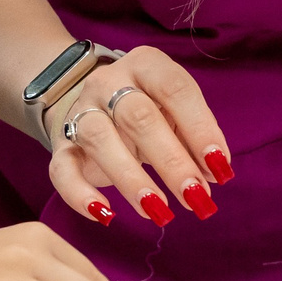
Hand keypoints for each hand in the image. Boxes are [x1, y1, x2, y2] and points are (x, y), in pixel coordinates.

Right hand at [44, 46, 232, 227]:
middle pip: (137, 116)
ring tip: (159, 210)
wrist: (92, 102)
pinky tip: (105, 215)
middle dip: (170, 160)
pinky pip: (62, 169)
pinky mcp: (62, 146)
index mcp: (145, 65)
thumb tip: (213, 173)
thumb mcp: (176, 113)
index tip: (219, 168)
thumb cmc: (150, 110)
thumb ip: (194, 138)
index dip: (200, 128)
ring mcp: (80, 111)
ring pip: (99, 139)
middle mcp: (108, 82)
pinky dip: (79, 195)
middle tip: (195, 196)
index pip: (175, 89)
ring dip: (131, 178)